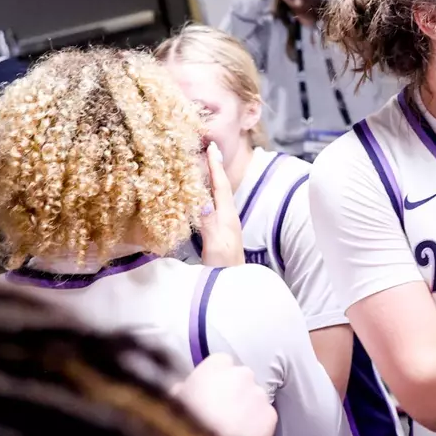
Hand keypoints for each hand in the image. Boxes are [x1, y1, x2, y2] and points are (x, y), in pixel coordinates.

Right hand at [173, 354, 275, 435]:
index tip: (210, 392)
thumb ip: (183, 390)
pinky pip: (265, 417)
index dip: (215, 379)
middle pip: (241, 379)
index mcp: (215, 366)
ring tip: (231, 431)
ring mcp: (259, 394)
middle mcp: (241, 374)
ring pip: (254, 398)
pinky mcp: (271, 415)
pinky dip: (257, 426)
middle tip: (221, 413)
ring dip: (247, 409)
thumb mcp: (172, 404)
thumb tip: (184, 389)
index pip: (221, 363)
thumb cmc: (183, 428)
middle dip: (234, 392)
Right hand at [198, 142, 244, 266]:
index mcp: (228, 218)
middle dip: (215, 168)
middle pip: (221, 187)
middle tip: (209, 149)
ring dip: (211, 180)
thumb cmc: (224, 271)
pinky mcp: (220, 234)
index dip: (216, 167)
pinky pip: (213, 207)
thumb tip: (203, 202)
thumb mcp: (215, 247)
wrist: (234, 288)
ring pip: (217, 196)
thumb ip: (210, 225)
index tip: (212, 148)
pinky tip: (201, 196)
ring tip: (204, 166)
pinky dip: (206, 195)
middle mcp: (228, 218)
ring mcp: (225, 226)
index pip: (221, 187)